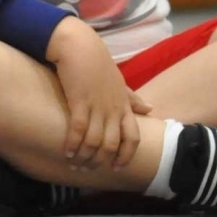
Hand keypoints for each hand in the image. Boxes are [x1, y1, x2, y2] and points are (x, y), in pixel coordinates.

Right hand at [45, 16, 151, 170]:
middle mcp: (113, 109)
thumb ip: (132, 99)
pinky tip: (66, 152)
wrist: (80, 46)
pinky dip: (73, 145)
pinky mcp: (79, 102)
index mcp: (124, 105)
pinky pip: (78, 131)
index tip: (119, 167)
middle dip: (102, 161)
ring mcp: (97, 106)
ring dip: (85, 157)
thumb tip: (150, 109)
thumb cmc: (98, 64)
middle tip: (90, 169)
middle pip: (113, 144)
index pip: (134, 136)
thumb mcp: (120, 82)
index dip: (127, 155)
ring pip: (95, 142)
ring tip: (76, 165)